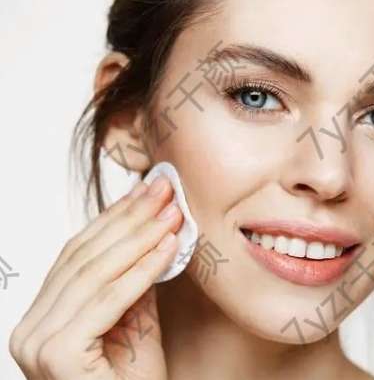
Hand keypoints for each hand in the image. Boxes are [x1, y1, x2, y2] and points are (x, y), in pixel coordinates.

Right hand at [9, 175, 183, 378]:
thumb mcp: (137, 320)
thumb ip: (135, 280)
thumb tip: (151, 228)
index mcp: (43, 316)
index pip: (80, 253)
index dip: (116, 217)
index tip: (147, 191)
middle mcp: (30, 328)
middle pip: (85, 256)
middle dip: (130, 218)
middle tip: (164, 190)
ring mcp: (37, 342)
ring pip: (95, 272)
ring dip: (140, 236)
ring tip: (172, 212)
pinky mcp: (57, 356)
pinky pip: (108, 300)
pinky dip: (142, 270)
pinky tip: (168, 246)